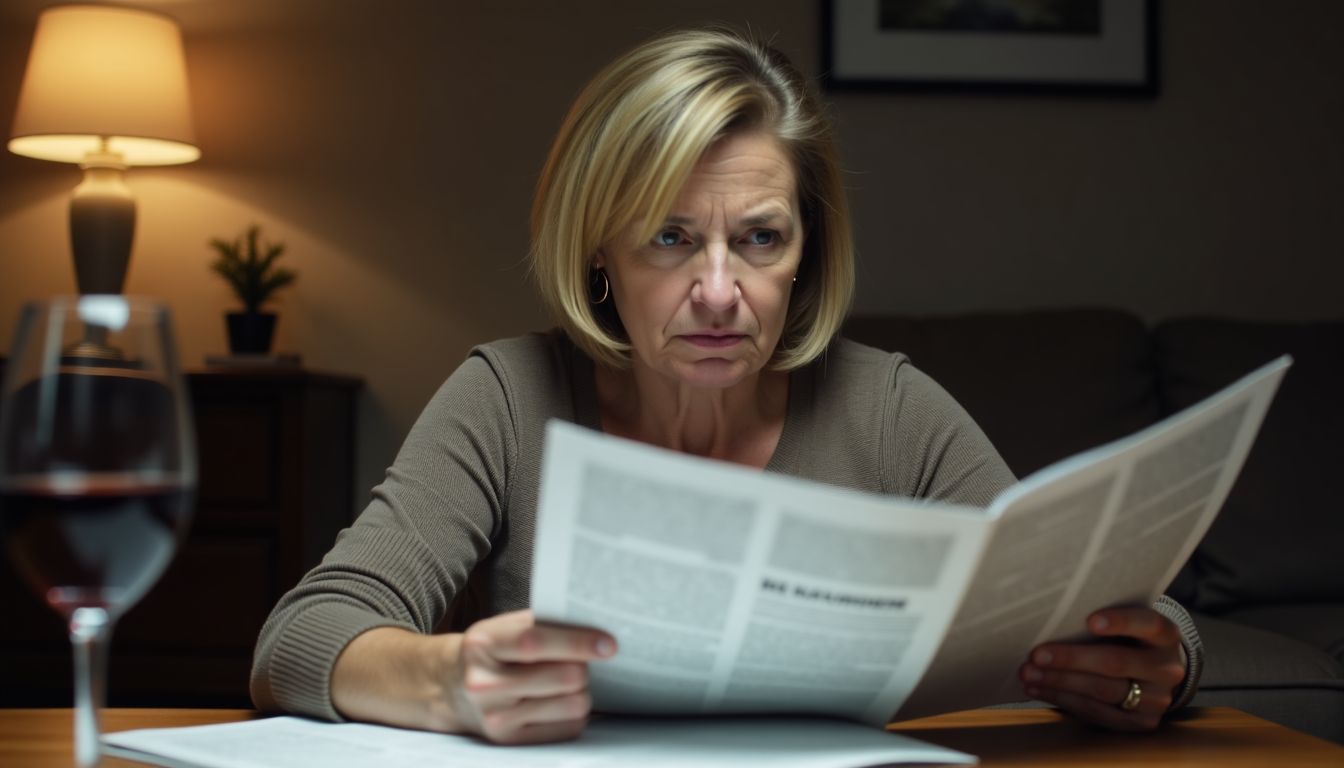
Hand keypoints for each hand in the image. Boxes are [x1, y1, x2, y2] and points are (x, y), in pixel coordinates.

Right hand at [449, 609, 616, 743]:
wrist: (449, 686)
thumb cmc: (488, 650)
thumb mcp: (502, 626)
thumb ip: (542, 624)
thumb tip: (596, 627)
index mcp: (483, 644)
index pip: (536, 642)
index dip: (579, 642)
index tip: (609, 644)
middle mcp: (485, 684)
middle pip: (565, 678)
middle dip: (583, 666)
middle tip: (580, 661)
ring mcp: (496, 717)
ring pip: (573, 705)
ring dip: (581, 690)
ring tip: (567, 681)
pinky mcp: (510, 739)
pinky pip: (568, 727)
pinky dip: (573, 712)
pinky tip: (558, 700)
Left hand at [1019, 607, 1185, 730]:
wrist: (1152, 673)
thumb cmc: (1126, 638)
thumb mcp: (1124, 623)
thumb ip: (1101, 619)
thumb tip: (1051, 613)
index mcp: (1165, 635)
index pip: (1148, 624)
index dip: (1120, 622)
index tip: (1089, 620)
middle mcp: (1167, 668)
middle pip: (1116, 663)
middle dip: (1071, 658)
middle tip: (1036, 655)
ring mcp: (1157, 699)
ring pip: (1104, 691)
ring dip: (1060, 682)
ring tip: (1029, 674)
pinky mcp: (1141, 723)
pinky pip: (1099, 713)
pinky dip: (1064, 700)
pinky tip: (1040, 689)